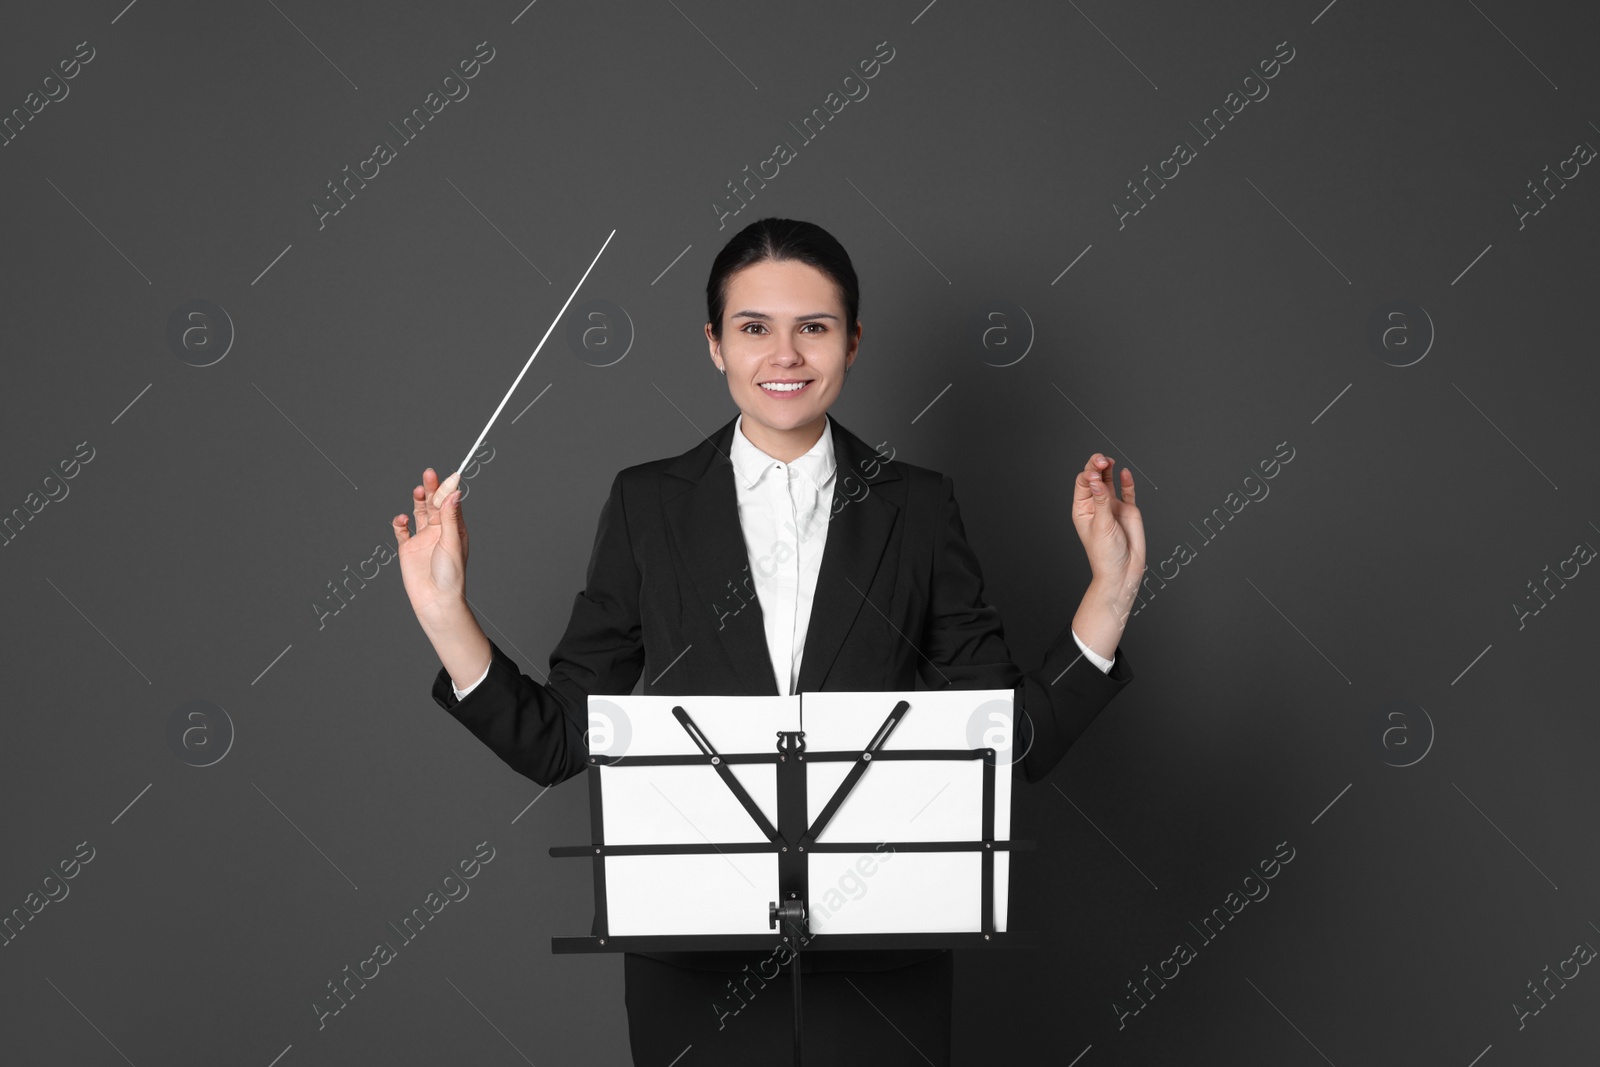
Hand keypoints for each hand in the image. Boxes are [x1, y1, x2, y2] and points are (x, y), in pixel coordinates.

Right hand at [393, 467, 468, 622]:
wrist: (435, 600)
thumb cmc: (450, 574)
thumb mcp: (452, 542)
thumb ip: (450, 518)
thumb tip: (455, 493)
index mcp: (454, 528)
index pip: (451, 503)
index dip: (448, 489)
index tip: (450, 474)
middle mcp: (439, 530)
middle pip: (434, 504)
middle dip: (432, 488)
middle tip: (429, 473)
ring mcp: (422, 538)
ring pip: (418, 512)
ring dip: (418, 500)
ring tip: (418, 491)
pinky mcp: (407, 547)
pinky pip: (401, 530)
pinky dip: (399, 522)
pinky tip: (402, 520)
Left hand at [1071, 453, 1145, 601]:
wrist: (1124, 570)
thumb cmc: (1106, 553)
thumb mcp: (1101, 526)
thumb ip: (1101, 501)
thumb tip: (1097, 480)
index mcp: (1083, 509)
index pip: (1083, 484)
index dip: (1089, 475)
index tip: (1095, 474)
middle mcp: (1097, 505)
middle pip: (1095, 479)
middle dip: (1097, 467)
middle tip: (1103, 459)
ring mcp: (1113, 506)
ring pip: (1109, 482)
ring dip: (1109, 471)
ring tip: (1109, 461)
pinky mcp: (1128, 510)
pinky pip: (1127, 491)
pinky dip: (1126, 482)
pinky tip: (1124, 472)